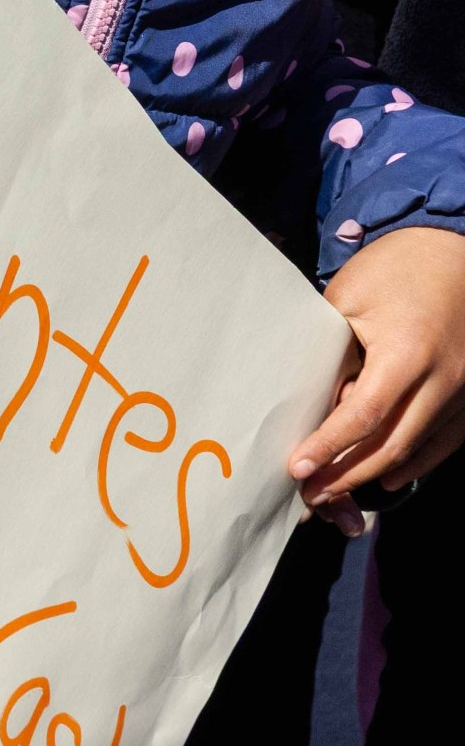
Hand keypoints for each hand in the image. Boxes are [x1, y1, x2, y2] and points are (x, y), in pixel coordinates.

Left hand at [292, 222, 464, 517]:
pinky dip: (414, 462)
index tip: (297, 469)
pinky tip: (384, 477)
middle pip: (392, 444)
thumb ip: (334, 353)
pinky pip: (444, 440)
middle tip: (309, 494)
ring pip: (418, 448)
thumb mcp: (349, 300)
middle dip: (347, 474)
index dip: (328, 445)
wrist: (454, 251)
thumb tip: (312, 403)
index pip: (364, 415)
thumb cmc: (394, 269)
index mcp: (408, 353)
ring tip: (334, 491)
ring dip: (375, 474)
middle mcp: (445, 379)